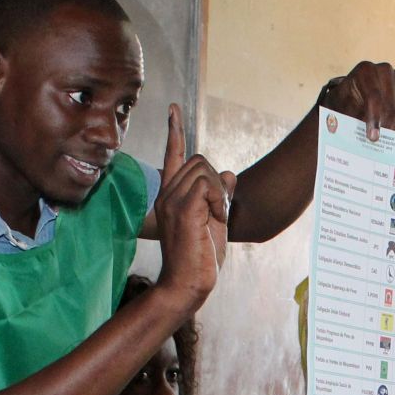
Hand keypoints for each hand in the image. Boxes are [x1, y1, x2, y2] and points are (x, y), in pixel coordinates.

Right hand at [153, 104, 233, 306]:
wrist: (187, 285)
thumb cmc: (200, 259)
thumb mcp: (216, 222)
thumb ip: (220, 197)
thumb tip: (228, 173)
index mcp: (172, 196)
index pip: (172, 155)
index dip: (175, 130)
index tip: (175, 108)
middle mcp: (167, 194)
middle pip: (199, 160)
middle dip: (216, 181)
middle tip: (218, 211)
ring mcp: (172, 200)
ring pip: (204, 170)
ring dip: (219, 193)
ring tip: (215, 219)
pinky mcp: (183, 209)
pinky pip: (208, 185)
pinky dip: (219, 200)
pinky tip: (215, 220)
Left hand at [323, 61, 394, 139]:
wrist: (355, 93)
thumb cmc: (346, 102)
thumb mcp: (342, 108)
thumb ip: (349, 119)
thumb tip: (356, 138)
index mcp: (365, 70)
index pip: (374, 96)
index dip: (374, 118)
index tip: (373, 137)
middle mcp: (384, 69)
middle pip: (390, 105)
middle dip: (385, 126)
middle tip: (379, 142)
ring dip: (393, 127)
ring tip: (383, 138)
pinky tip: (390, 130)